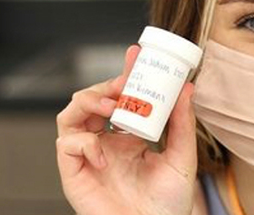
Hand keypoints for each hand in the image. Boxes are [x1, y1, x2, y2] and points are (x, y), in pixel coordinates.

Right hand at [56, 45, 197, 214]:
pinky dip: (85, 142)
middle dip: (105, 85)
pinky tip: (106, 155)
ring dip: (88, 101)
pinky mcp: (73, 173)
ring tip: (111, 106)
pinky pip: (66, 144)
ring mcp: (87, 157)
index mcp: (127, 137)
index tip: (136, 55)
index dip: (125, 74)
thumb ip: (183, 123)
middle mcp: (104, 143)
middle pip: (91, 99)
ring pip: (69, 114)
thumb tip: (187, 88)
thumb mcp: (182, 157)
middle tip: (124, 83)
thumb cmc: (167, 204)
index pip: (121, 98)